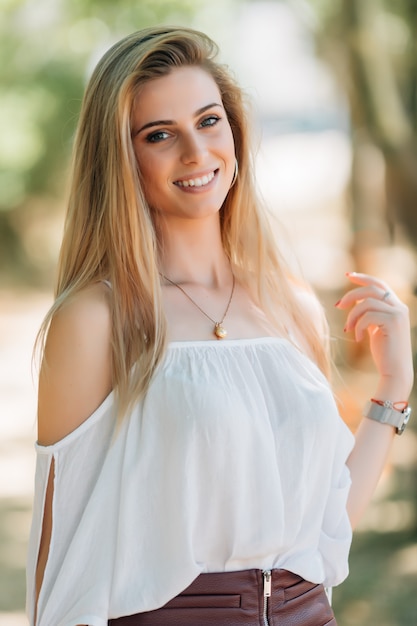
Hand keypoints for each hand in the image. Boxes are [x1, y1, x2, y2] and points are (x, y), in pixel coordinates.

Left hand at [336, 272, 413, 399]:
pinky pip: (368, 316)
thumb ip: (370, 313)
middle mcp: (400, 307)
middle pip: (372, 289)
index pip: (380, 284)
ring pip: (367, 302)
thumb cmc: (384, 352)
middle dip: (351, 295)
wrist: (395, 371)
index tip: (348, 275)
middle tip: (337, 306)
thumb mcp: (375, 328)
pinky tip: (357, 339)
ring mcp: (398, 314)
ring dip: (352, 315)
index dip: (363, 278)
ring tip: (348, 329)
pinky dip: (358, 326)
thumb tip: (355, 301)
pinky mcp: (393, 322)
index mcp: (397, 306)